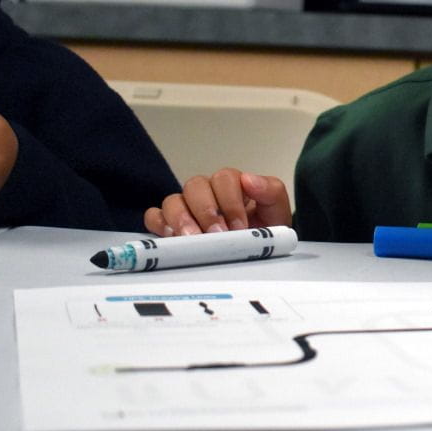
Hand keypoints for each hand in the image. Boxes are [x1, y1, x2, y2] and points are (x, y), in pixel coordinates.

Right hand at [144, 168, 291, 235]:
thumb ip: (271, 191)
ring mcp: (185, 207)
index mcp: (231, 184)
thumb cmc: (264, 229)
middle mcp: (205, 192)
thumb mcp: (277, 211)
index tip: (239, 227)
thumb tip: (249, 179)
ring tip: (193, 239)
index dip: (230, 202)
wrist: (257, 252)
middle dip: (206, 211)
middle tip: (217, 234)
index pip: (224, 178)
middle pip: (195, 186)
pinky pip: (154, 217)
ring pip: (173, 200)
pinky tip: (172, 237)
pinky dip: (160, 225)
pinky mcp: (169, 224)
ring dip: (181, 219)